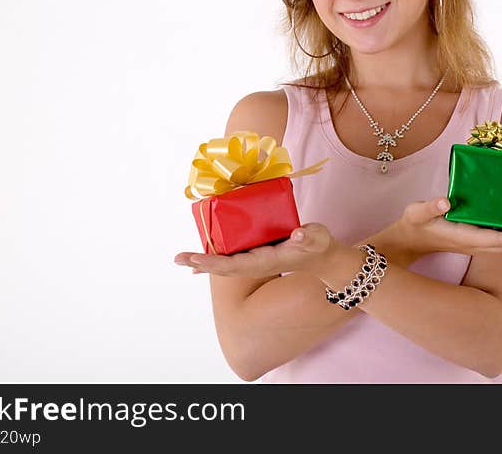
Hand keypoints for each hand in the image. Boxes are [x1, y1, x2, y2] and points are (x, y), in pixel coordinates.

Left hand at [173, 223, 338, 277]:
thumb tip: (298, 234)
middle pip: (224, 266)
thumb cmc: (319, 246)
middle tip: (178, 258)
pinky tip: (206, 251)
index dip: (214, 262)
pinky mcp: (259, 253)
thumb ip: (308, 237)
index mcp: (267, 261)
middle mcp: (258, 263)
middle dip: (201, 262)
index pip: (235, 264)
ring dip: (205, 260)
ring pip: (226, 262)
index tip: (195, 261)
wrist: (323, 259)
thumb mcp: (317, 238)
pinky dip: (217, 255)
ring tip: (184, 258)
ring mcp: (257, 260)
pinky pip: (233, 256)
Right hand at [395, 197, 501, 256]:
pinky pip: (500, 239)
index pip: (498, 239)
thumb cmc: (414, 225)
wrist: (408, 242)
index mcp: (465, 237)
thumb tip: (445, 201)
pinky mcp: (475, 240)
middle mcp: (474, 243)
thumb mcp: (416, 213)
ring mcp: (476, 244)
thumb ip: (429, 207)